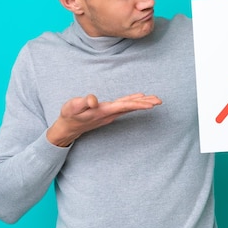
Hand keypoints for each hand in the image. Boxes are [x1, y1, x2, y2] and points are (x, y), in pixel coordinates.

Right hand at [46, 93, 161, 146]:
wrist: (67, 128)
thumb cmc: (69, 116)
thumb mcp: (72, 107)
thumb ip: (83, 103)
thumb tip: (93, 100)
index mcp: (103, 111)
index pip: (124, 106)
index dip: (138, 104)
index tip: (151, 104)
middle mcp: (109, 114)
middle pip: (130, 107)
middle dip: (145, 104)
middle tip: (160, 101)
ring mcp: (109, 114)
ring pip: (128, 107)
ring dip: (141, 103)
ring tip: (154, 100)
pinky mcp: (107, 113)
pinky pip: (124, 107)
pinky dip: (132, 102)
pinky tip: (138, 98)